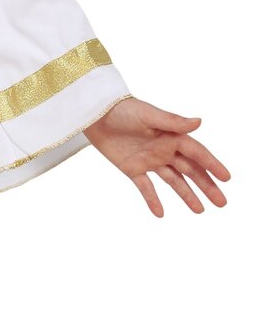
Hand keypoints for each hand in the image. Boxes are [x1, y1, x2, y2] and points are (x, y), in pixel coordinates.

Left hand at [84, 96, 229, 217]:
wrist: (96, 115)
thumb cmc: (123, 109)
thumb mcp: (148, 115)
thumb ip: (173, 122)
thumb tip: (199, 122)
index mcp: (172, 136)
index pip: (197, 153)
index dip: (212, 165)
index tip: (226, 178)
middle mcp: (164, 150)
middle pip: (190, 171)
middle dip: (206, 186)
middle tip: (221, 202)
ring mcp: (149, 160)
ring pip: (173, 181)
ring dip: (186, 195)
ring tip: (200, 210)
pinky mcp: (132, 168)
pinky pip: (146, 187)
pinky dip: (153, 200)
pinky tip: (160, 213)